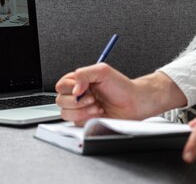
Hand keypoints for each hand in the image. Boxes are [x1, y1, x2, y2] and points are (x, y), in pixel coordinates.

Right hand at [56, 64, 184, 124]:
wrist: (134, 103)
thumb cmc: (121, 86)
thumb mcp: (102, 71)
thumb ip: (84, 74)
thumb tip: (74, 89)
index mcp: (78, 82)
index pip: (61, 85)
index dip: (70, 88)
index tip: (84, 88)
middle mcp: (77, 96)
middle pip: (60, 100)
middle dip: (78, 100)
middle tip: (93, 98)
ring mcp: (79, 110)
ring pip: (65, 113)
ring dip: (82, 110)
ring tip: (97, 106)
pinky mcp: (83, 122)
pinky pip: (74, 123)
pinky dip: (86, 118)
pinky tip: (97, 114)